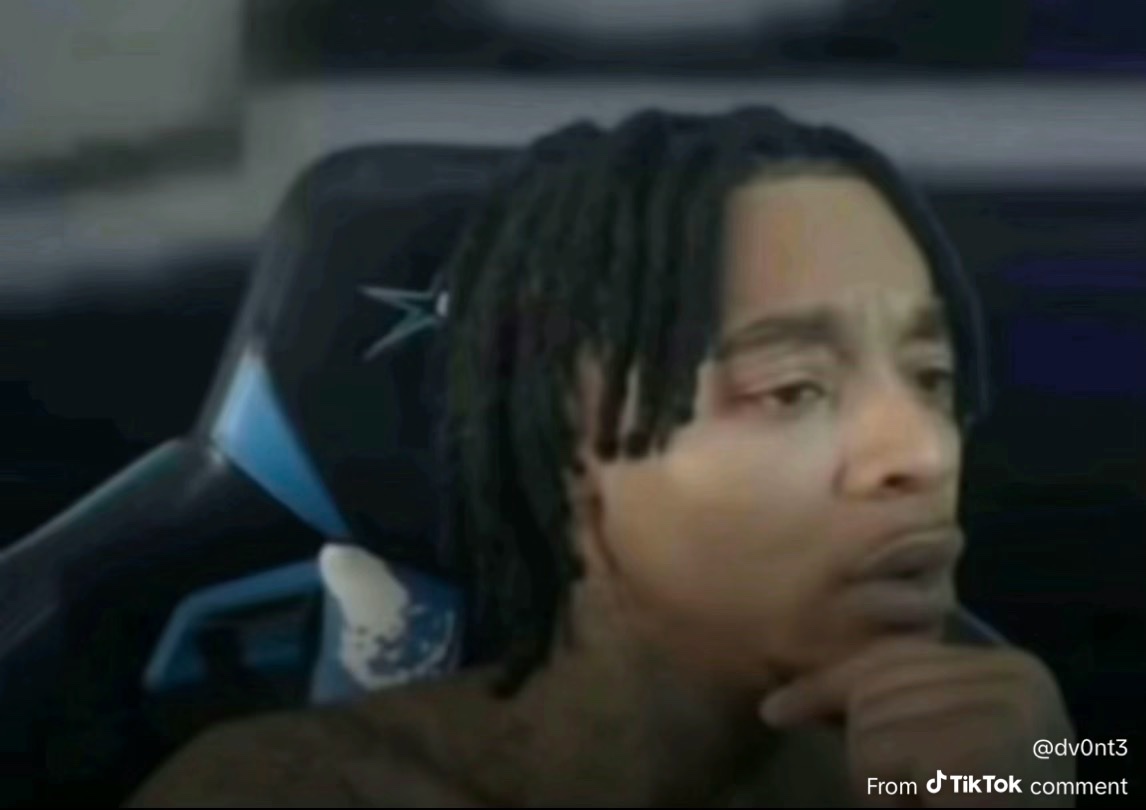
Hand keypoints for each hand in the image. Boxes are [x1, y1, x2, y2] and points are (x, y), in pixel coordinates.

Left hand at [759, 641, 1075, 807]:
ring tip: (931, 801)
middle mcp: (1018, 679)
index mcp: (1014, 670)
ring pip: (869, 724)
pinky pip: (879, 758)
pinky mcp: (981, 750)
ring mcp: (1005, 711)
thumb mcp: (933, 750)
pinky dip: (886, 798)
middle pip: (877, 687)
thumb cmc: (973, 807)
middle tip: (912, 793)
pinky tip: (935, 807)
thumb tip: (774, 706)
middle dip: (865, 745)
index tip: (774, 711)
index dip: (829, 685)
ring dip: (879, 782)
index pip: (898, 657)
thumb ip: (887, 709)